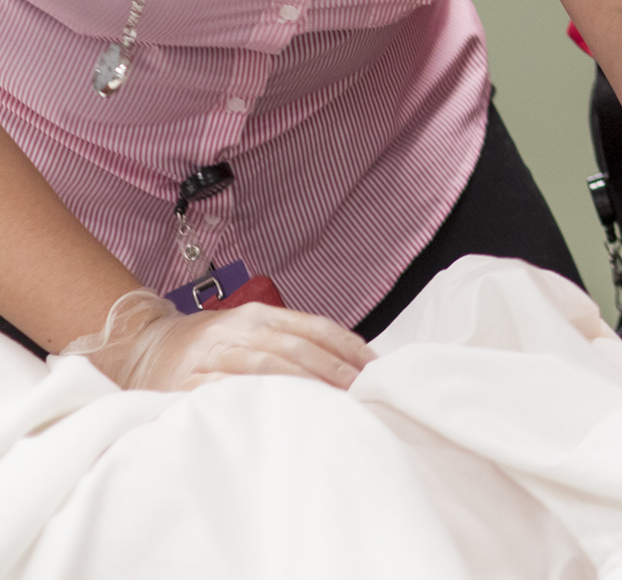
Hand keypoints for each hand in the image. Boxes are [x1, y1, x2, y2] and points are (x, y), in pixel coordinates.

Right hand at [65, 290, 372, 391]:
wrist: (143, 347)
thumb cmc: (211, 346)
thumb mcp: (250, 333)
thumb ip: (290, 343)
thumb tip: (349, 366)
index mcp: (259, 315)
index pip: (314, 327)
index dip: (347, 347)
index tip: (374, 368)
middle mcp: (237, 329)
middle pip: (295, 346)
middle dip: (332, 369)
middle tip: (360, 392)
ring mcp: (210, 355)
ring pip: (265, 365)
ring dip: (302, 384)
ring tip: (330, 403)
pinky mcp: (185, 383)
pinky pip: (224, 389)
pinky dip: (253, 398)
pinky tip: (277, 410)